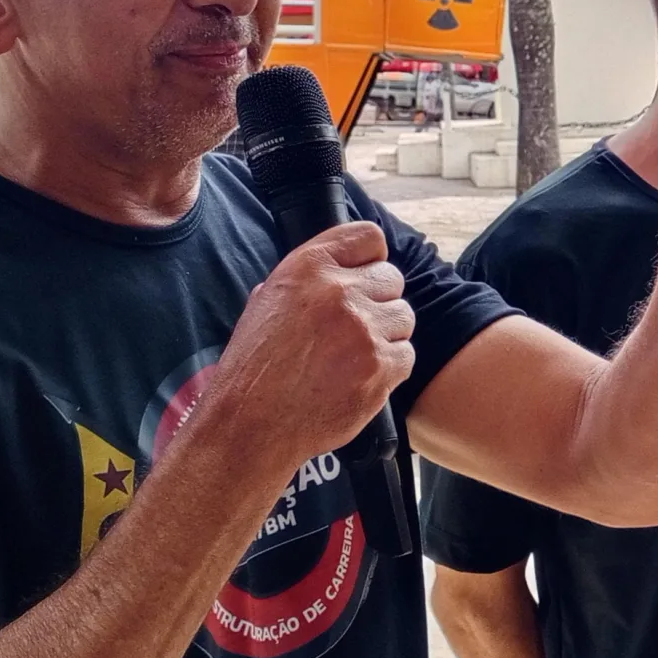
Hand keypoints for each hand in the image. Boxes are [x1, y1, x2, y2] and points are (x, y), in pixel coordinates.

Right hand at [200, 222, 414, 473]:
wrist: (251, 421)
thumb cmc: (256, 364)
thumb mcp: (268, 301)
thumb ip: (310, 279)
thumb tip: (343, 270)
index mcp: (309, 266)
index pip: (369, 237)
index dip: (370, 260)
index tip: (363, 277)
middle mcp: (339, 292)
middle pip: (392, 279)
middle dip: (378, 301)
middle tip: (353, 329)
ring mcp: (364, 330)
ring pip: (403, 317)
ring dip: (386, 335)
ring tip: (352, 355)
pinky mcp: (380, 367)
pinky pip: (406, 355)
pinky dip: (389, 368)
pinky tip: (358, 377)